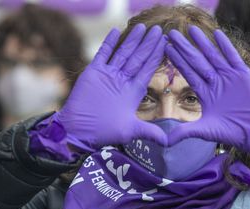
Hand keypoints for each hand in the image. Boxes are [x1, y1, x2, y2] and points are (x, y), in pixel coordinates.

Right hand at [54, 24, 167, 150]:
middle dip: (148, 44)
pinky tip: (116, 31)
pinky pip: (103, 54)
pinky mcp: (94, 72)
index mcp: (134, 91)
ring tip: (141, 27)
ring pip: (123, 53)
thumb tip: (169, 142)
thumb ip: (149, 132)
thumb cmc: (104, 132)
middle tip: (158, 29)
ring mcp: (108, 75)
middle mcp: (123, 80)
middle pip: (138, 58)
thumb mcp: (131, 130)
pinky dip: (109, 43)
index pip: (148, 69)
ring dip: (132, 40)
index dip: (156, 56)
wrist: (79, 130)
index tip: (166, 43)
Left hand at [165, 26, 249, 151]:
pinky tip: (217, 34)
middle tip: (171, 33)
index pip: (188, 72)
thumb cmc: (230, 131)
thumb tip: (165, 141)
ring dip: (202, 43)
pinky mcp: (242, 75)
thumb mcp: (204, 131)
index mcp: (205, 92)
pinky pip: (233, 57)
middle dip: (185, 48)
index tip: (166, 48)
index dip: (177, 60)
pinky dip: (226, 46)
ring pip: (213, 56)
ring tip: (191, 30)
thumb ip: (185, 132)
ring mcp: (228, 76)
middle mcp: (215, 81)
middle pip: (197, 61)